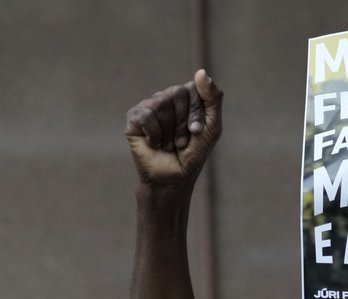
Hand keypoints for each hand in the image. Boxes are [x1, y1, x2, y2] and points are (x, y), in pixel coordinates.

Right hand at [124, 70, 221, 187]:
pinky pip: (146, 115)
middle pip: (176, 93)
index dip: (196, 112)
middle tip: (182, 141)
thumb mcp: (212, 126)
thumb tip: (200, 71)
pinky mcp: (134, 118)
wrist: (174, 178)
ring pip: (161, 105)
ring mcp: (149, 106)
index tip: (197, 132)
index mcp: (185, 98)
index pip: (192, 88)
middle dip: (183, 122)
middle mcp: (166, 98)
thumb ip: (213, 98)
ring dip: (170, 132)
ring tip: (170, 145)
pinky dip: (155, 134)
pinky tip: (155, 144)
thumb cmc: (194, 153)